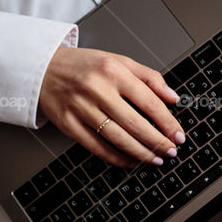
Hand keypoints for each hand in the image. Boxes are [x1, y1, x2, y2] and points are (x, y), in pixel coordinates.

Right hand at [38, 47, 184, 167]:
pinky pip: (97, 147)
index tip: (178, 135)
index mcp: (114, 71)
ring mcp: (81, 108)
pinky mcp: (68, 124)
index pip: (149, 102)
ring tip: (156, 159)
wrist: (43, 68)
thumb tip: (173, 97)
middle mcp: (97, 90)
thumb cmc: (85, 66)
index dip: (167, 122)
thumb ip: (149, 77)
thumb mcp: (119, 61)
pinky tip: (130, 161)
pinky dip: (116, 157)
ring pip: (117, 138)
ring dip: (141, 153)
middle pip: (135, 123)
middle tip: (171, 151)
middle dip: (157, 142)